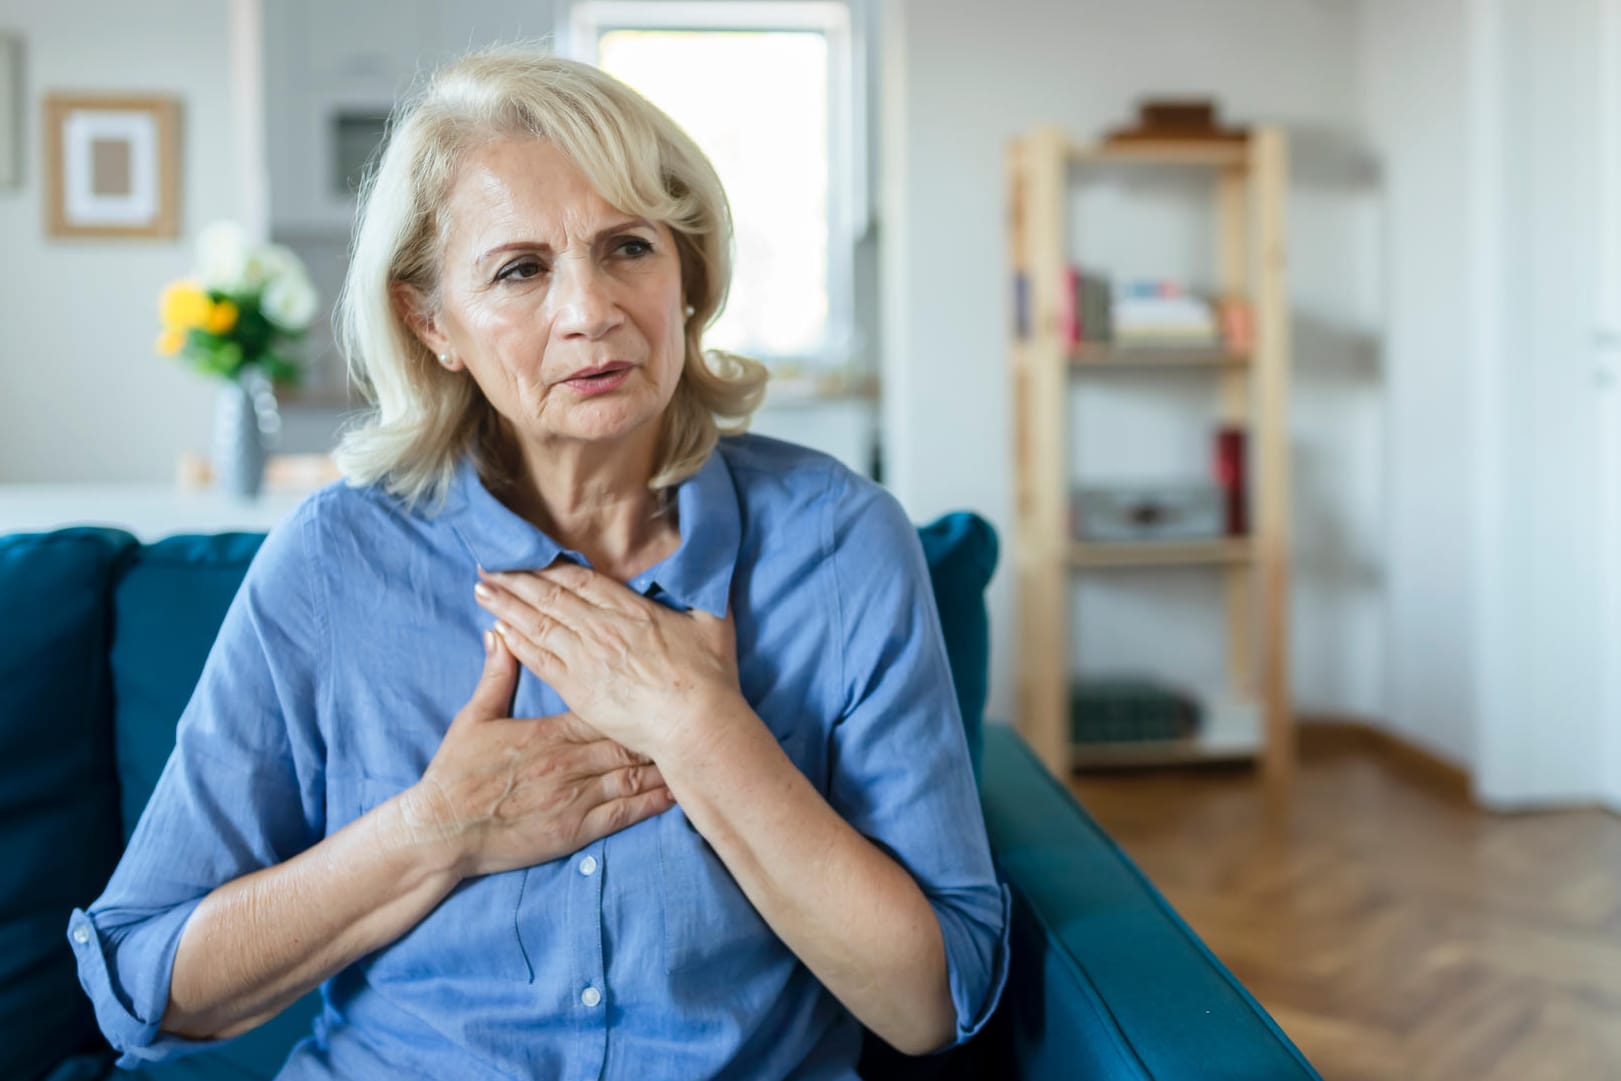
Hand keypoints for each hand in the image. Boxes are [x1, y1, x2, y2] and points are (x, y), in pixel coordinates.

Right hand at [398, 630, 674, 880]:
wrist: (442, 831)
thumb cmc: (457, 774)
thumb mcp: (475, 717)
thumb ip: (496, 674)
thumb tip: (500, 631)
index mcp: (551, 731)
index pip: (605, 707)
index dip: (637, 698)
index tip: (663, 686)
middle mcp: (571, 762)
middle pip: (629, 738)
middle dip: (661, 728)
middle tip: (695, 715)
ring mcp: (577, 797)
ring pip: (634, 774)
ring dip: (666, 763)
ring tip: (697, 750)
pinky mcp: (577, 829)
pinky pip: (624, 814)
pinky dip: (654, 803)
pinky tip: (678, 794)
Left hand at [472, 560, 740, 759]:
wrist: (695, 725)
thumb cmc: (709, 678)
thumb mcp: (714, 623)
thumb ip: (703, 594)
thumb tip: (706, 571)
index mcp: (630, 609)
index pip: (580, 580)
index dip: (550, 566)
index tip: (528, 555)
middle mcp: (601, 628)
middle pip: (550, 596)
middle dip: (516, 579)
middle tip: (488, 565)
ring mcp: (586, 659)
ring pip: (537, 624)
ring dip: (507, 605)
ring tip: (482, 589)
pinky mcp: (578, 689)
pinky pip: (539, 660)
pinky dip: (516, 643)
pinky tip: (498, 630)